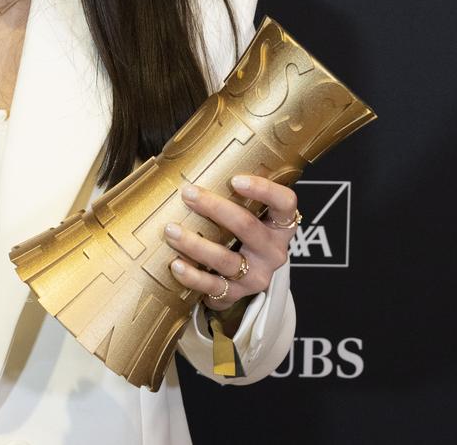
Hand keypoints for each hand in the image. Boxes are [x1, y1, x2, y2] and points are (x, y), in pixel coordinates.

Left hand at [163, 175, 297, 312]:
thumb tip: (190, 161)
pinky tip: (175, 265)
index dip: (264, 190)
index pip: (285, 203)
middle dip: (215, 208)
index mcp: (280, 226)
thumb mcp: (250, 215)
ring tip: (171, 230)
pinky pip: (213, 286)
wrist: (245, 278)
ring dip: (195, 244)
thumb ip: (233, 195)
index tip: (235, 180)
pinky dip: (192, 276)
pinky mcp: (237, 294)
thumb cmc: (241, 235)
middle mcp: (273, 251)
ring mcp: (257, 275)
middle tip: (188, 194)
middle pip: (248, 227)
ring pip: (226, 260)